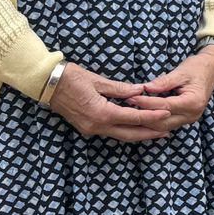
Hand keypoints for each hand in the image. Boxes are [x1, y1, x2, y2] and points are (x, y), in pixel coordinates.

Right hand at [50, 63, 172, 142]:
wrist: (46, 84)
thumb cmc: (71, 78)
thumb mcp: (98, 80)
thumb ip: (121, 88)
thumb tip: (140, 91)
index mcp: (102, 113)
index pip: (133, 117)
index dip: (152, 116)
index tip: (167, 113)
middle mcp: (97, 126)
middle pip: (129, 134)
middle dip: (149, 133)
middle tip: (167, 131)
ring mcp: (91, 129)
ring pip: (120, 136)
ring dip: (138, 134)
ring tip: (156, 131)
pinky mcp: (87, 128)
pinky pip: (111, 133)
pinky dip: (125, 131)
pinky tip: (135, 127)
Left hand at [124, 47, 213, 131]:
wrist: (212, 70)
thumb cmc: (197, 68)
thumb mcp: (181, 71)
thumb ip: (164, 82)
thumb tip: (146, 88)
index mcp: (193, 102)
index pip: (164, 106)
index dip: (146, 103)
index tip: (131, 97)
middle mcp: (192, 114)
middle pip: (162, 122)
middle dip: (143, 115)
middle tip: (127, 106)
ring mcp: (189, 119)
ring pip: (163, 126)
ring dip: (146, 120)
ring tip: (131, 111)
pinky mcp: (184, 119)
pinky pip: (166, 124)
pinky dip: (153, 120)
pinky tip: (141, 114)